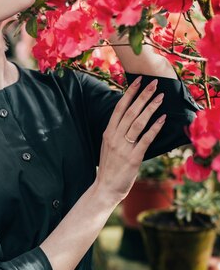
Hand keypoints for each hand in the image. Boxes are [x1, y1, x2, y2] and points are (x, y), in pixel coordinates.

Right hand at [95, 78, 166, 203]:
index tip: (138, 81)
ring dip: (150, 107)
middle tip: (154, 84)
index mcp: (108, 132)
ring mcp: (123, 147)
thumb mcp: (108, 146)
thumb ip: (116, 132)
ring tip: (160, 97)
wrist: (105, 188)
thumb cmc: (109, 167)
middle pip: (130, 111)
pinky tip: (163, 119)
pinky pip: (145, 139)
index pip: (119, 108)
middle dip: (143, 95)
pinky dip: (155, 128)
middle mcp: (114, 137)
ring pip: (138, 122)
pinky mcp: (133, 158)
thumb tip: (129, 119)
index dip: (129, 93)